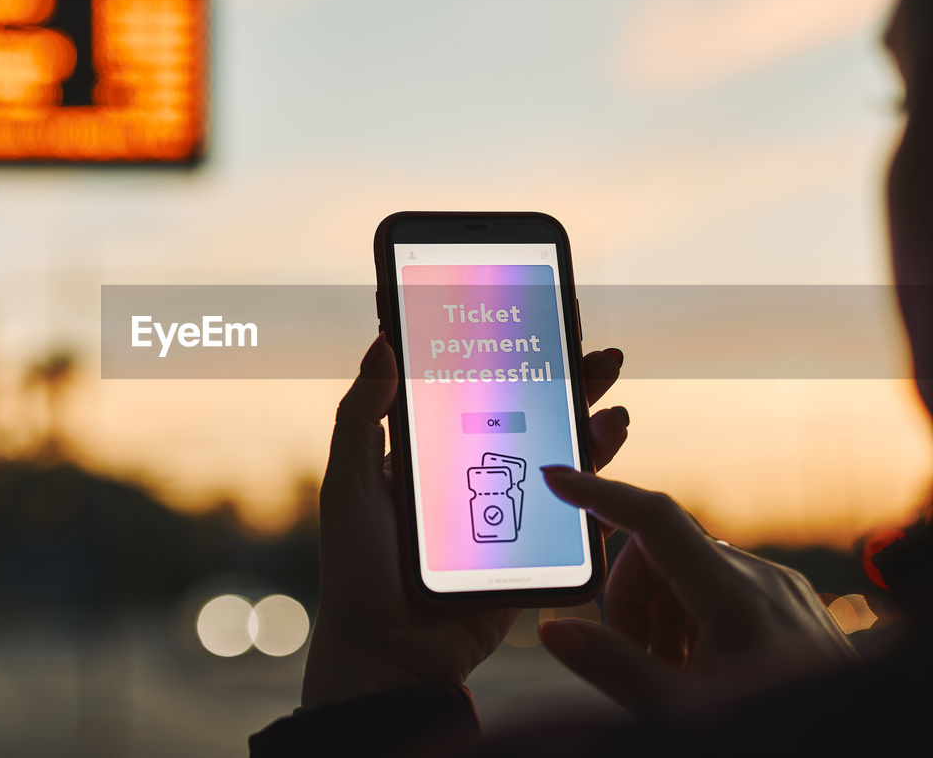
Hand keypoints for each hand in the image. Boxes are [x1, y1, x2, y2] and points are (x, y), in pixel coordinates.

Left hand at [301, 336, 629, 705]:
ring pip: (555, 442)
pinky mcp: (535, 540)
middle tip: (578, 326)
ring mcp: (507, 503)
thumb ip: (362, 415)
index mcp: (425, 449)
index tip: (518, 307)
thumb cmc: (358, 569)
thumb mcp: (350, 483)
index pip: (466, 385)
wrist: (390, 653)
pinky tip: (610, 428)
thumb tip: (382, 342)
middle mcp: (470, 469)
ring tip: (607, 370)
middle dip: (553, 366)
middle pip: (522, 405)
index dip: (494, 349)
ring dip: (584, 402)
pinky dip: (598, 459)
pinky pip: (574, 494)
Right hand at [538, 468, 857, 717]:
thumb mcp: (684, 714)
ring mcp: (783, 592)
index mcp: (735, 595)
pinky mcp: (793, 609)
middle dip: (630, 594)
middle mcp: (762, 580)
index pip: (654, 519)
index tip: (558, 479)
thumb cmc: (777, 740)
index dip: (599, 494)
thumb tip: (555, 631)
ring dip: (659, 612)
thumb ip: (615, 669)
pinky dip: (692, 619)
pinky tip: (698, 670)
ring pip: (690, 571)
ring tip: (667, 674)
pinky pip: (722, 590)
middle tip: (630, 655)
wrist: (859, 752)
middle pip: (663, 550)